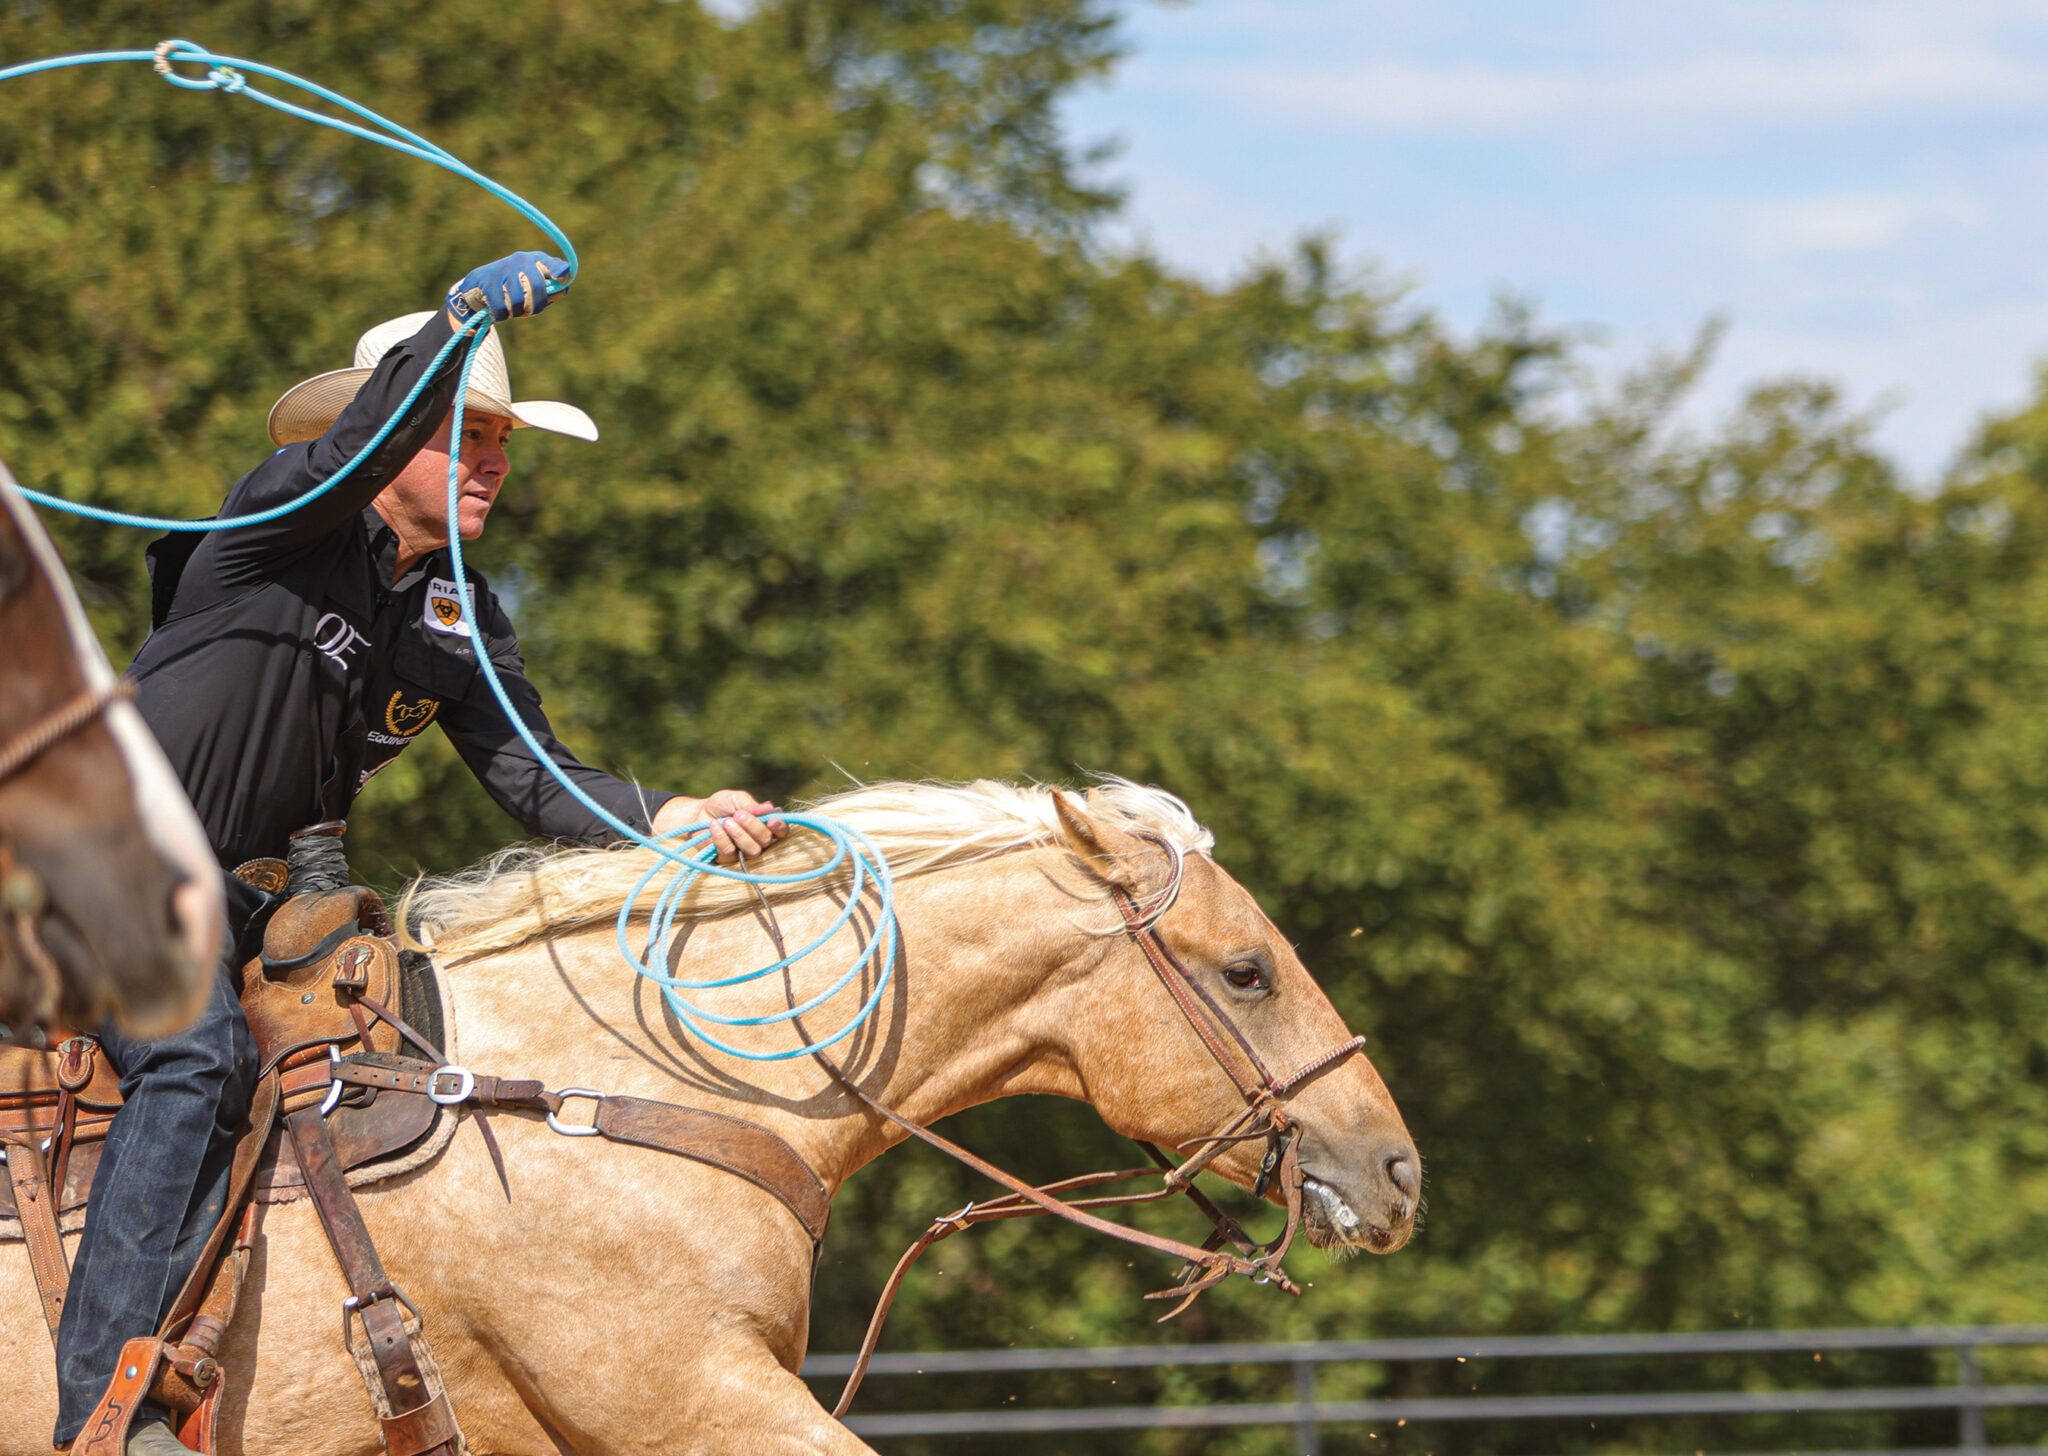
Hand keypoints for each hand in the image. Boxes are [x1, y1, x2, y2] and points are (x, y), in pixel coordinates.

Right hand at [446, 251, 568, 324]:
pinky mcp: (486, 279)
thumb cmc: (514, 290)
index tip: (562, 278)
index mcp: (536, 260)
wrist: (477, 288)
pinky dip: (501, 315)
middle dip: (535, 306)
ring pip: (518, 300)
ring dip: (516, 312)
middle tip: (528, 311)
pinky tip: (499, 311)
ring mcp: (503, 268)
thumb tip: (562, 290)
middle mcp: (520, 259)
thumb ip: (551, 291)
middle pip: (536, 287)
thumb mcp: (533, 288)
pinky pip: (501, 308)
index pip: (552, 264)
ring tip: (511, 308)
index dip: (559, 271)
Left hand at [652, 791, 786, 863]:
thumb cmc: (721, 805)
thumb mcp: (736, 799)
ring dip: (739, 834)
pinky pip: (730, 853)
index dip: (780, 828)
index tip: (772, 821)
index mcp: (765, 825)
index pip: (781, 831)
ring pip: (752, 851)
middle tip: (739, 815)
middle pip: (766, 841)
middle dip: (753, 827)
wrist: (697, 814)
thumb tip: (769, 808)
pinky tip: (715, 826)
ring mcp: (743, 853)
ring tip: (727, 821)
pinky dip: (722, 838)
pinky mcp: (726, 859)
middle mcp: (758, 841)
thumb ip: (752, 805)